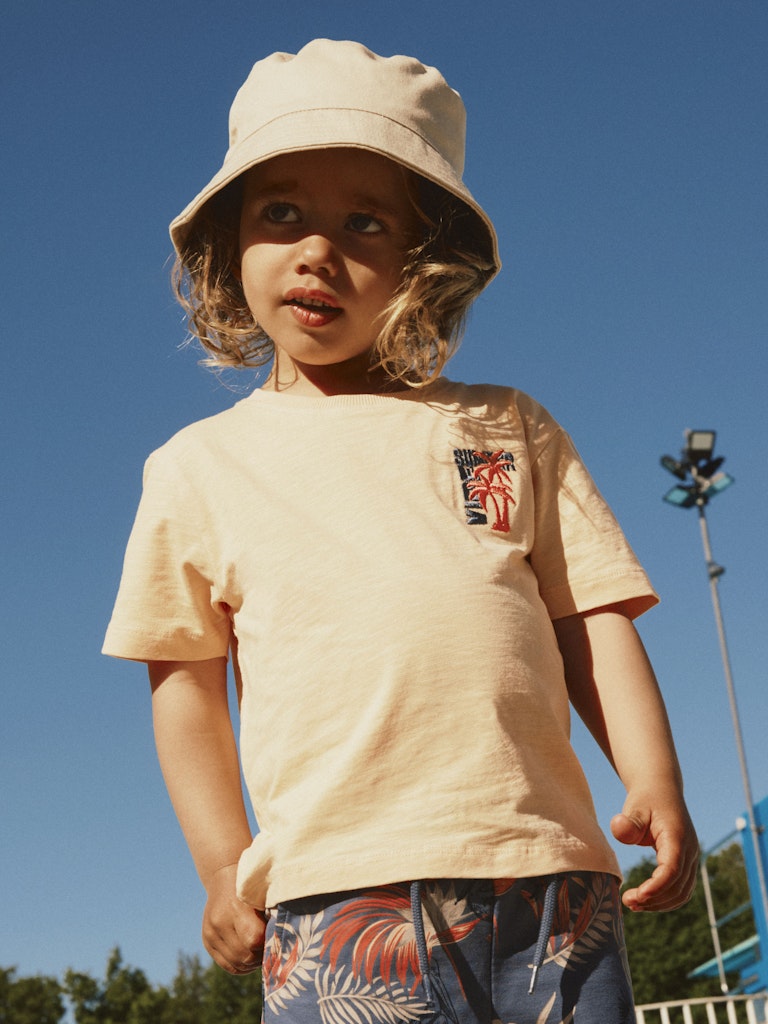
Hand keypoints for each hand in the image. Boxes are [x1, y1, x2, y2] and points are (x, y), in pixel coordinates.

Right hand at [202, 864, 266, 973]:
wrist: (223, 877)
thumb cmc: (251, 886)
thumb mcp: (263, 895)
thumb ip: (271, 916)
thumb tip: (285, 940)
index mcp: (235, 908)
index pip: (254, 940)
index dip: (268, 945)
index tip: (277, 941)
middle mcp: (219, 922)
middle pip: (245, 956)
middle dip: (261, 958)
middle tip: (271, 950)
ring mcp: (210, 933)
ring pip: (235, 964)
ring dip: (251, 965)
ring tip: (261, 954)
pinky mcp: (207, 941)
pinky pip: (226, 964)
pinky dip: (240, 966)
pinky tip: (250, 958)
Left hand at [611, 789, 698, 911]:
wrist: (661, 791)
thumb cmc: (646, 799)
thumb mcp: (635, 806)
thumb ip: (628, 821)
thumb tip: (619, 829)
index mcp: (678, 837)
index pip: (672, 869)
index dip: (657, 886)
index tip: (637, 895)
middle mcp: (689, 851)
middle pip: (678, 886)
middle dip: (654, 900)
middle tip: (627, 902)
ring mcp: (690, 859)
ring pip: (682, 892)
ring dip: (659, 903)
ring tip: (633, 904)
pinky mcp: (685, 863)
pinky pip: (680, 889)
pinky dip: (665, 898)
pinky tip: (644, 899)